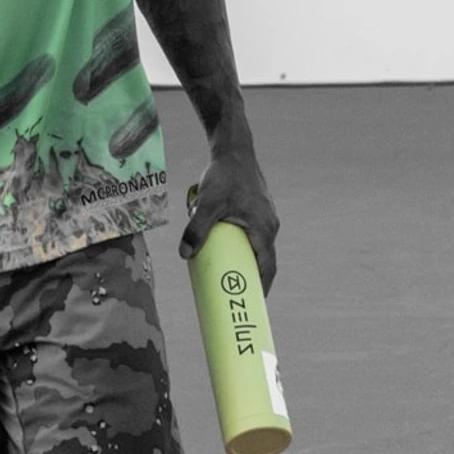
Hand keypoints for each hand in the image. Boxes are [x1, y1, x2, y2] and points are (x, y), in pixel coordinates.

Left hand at [179, 156, 278, 293]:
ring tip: (226, 271)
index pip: (266, 268)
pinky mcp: (257, 208)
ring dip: (243, 259)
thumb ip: (196, 229)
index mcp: (264, 229)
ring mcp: (265, 216)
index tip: (251, 304)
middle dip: (249, 277)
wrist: (234, 150)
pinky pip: (252, 233)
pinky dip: (241, 243)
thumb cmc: (224, 176)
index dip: (260, 288)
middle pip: (262, 260)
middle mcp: (269, 225)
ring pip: (256, 246)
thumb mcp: (207, 204)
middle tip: (233, 292)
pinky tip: (222, 243)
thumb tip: (184, 254)